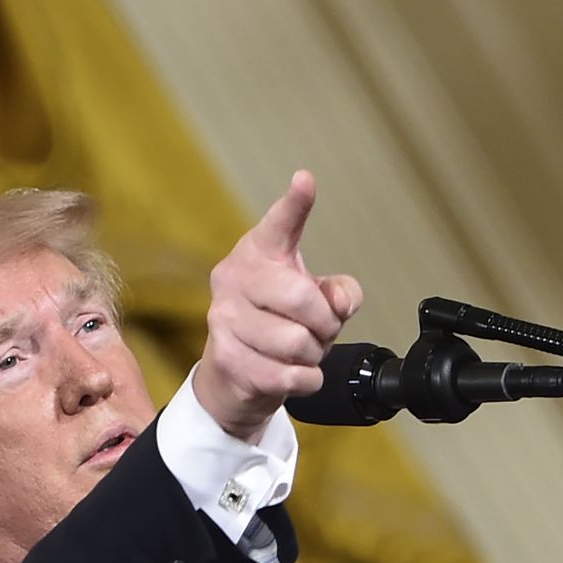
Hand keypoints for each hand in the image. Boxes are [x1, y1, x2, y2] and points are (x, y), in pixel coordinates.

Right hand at [193, 170, 363, 440]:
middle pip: (301, 297)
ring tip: (301, 353)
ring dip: (313, 355)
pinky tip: (294, 374)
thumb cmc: (278, 326)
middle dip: (325, 323)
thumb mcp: (314, 301)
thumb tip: (339, 303)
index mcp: (257, 253)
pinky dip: (306, 380)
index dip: (295, 204)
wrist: (234, 377)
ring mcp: (224, 319)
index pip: (279, 224)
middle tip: (322, 331)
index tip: (306, 181)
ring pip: (296, 342)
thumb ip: (338, 293)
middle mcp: (233, 278)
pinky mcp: (228, 359)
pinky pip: (290, 375)